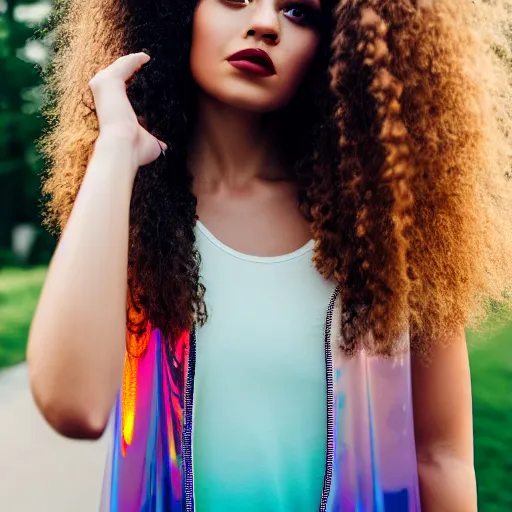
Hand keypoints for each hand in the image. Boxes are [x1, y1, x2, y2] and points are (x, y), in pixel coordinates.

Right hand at [88, 52, 166, 167]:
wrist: (123, 146)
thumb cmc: (134, 150)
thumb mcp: (147, 144)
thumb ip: (154, 141)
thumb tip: (164, 147)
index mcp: (111, 112)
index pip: (118, 93)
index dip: (128, 83)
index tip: (140, 78)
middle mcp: (104, 99)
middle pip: (115, 76)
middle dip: (128, 67)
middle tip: (143, 62)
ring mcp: (103, 89)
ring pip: (118, 68)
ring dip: (131, 61)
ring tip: (146, 57)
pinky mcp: (107, 82)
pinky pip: (123, 65)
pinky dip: (134, 60)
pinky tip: (146, 57)